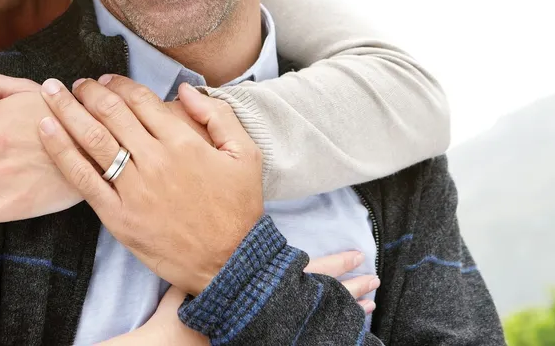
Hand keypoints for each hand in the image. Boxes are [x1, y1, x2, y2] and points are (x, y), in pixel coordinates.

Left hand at [37, 74, 263, 295]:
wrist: (229, 261)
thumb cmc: (238, 207)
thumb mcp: (245, 153)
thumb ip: (218, 115)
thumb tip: (185, 90)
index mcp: (183, 142)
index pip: (141, 101)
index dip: (120, 84)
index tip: (106, 79)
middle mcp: (154, 160)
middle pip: (112, 113)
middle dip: (89, 92)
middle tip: (75, 83)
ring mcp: (133, 188)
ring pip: (92, 139)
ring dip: (68, 110)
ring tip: (52, 92)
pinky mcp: (117, 215)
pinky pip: (82, 178)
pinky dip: (60, 151)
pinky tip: (46, 130)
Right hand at [96, 251, 375, 344]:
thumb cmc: (179, 316)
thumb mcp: (194, 277)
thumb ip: (208, 255)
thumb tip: (213, 221)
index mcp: (263, 289)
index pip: (309, 272)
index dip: (336, 264)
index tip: (358, 255)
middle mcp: (276, 312)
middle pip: (322, 298)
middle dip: (351, 290)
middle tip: (376, 282)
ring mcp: (275, 331)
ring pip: (319, 322)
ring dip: (346, 312)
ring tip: (370, 307)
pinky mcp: (266, 341)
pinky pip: (304, 338)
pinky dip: (327, 332)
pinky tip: (343, 332)